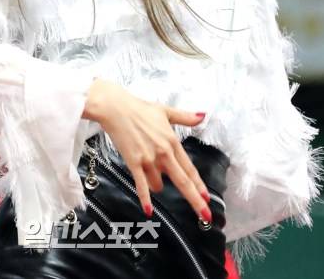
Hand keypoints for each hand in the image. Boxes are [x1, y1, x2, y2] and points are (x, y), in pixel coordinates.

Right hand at [82, 78, 210, 221]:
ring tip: (149, 173)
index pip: (189, 168)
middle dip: (195, 200)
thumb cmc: (139, 108)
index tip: (207, 198)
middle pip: (182, 181)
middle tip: (205, 216)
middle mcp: (163, 153)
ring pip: (159, 185)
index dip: (199, 185)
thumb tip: (202, 115)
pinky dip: (145, 199)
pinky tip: (148, 211)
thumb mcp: (165, 111)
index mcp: (172, 141)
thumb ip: (185, 117)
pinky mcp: (134, 163)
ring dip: (158, 186)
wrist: (116, 108)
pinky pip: (141, 185)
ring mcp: (149, 159)